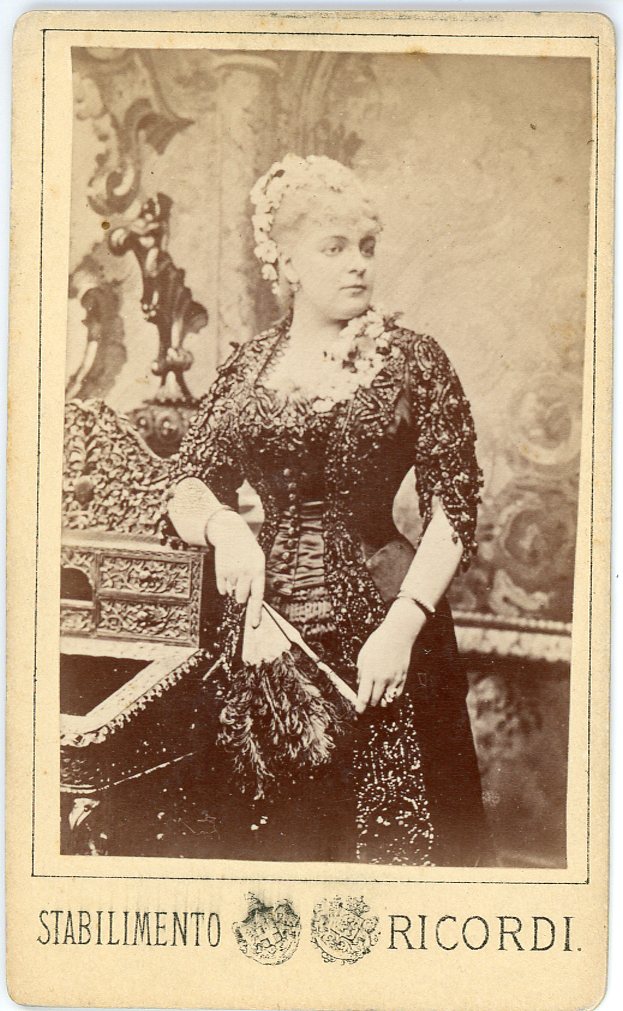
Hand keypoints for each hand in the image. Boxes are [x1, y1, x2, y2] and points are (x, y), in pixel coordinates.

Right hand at [210, 511, 264, 628]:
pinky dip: (224, 585)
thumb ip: (256, 581)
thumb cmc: (248, 552)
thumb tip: (248, 602)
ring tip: (235, 572)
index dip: (256, 612)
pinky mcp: (220, 572)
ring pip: (230, 593)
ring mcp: (232, 572)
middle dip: (241, 596)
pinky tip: (228, 572)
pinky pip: (222, 589)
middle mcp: (245, 572)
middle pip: (241, 598)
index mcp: (258, 571)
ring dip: (232, 588)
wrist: (232, 534)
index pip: (258, 596)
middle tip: (241, 583)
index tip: (254, 625)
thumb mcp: (258, 562)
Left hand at [355, 600, 424, 714]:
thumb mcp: (363, 655)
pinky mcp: (403, 678)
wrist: (398, 635)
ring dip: (381, 701)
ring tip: (377, 697)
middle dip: (370, 703)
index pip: (364, 696)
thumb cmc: (378, 643)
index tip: (358, 712)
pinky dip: (391, 697)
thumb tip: (360, 684)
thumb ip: (361, 672)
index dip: (360, 707)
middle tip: (367, 700)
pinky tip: (387, 693)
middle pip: (375, 701)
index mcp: (370, 672)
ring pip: (386, 700)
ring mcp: (394, 679)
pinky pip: (397, 695)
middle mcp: (382, 678)